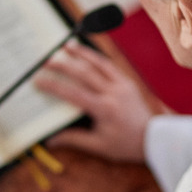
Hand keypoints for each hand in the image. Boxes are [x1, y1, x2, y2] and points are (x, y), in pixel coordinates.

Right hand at [34, 42, 162, 162]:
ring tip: (67, 46)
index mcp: (104, 109)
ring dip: (82, 53)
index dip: (54, 86)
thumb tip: (50, 140)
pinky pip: (110, 66)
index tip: (38, 80)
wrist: (152, 138)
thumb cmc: (124, 145)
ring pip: (99, 64)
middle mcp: (112, 93)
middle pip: (84, 74)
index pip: (73, 93)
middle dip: (64, 65)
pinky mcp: (127, 82)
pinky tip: (87, 53)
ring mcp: (122, 85)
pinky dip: (97, 58)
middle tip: (47, 60)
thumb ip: (73, 139)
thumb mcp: (98, 146)